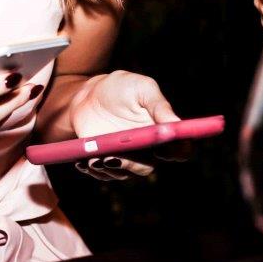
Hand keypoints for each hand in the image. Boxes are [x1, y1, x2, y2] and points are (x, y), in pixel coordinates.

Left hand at [67, 71, 188, 180]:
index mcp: (163, 132)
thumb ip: (159, 105)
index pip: (180, 150)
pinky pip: (104, 174)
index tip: (160, 148)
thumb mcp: (142, 88)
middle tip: (114, 156)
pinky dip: (93, 169)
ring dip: (109, 168)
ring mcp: (127, 157)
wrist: (89, 94)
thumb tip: (176, 125)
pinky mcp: (106, 161)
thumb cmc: (121, 87)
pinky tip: (82, 160)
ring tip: (94, 157)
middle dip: (131, 164)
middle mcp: (148, 149)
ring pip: (124, 174)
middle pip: (148, 167)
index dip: (176, 153)